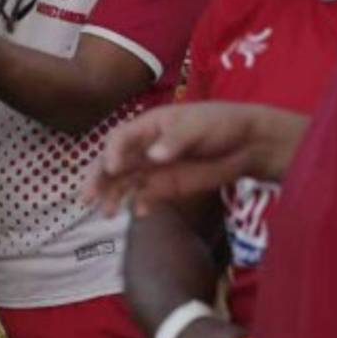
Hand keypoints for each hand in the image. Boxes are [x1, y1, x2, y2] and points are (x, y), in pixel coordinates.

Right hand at [81, 101, 307, 217]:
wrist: (248, 143)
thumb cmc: (221, 124)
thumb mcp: (198, 126)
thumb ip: (175, 141)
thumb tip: (154, 156)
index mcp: (150, 126)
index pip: (121, 138)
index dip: (113, 153)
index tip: (114, 169)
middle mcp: (146, 147)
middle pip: (115, 163)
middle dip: (99, 179)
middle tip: (88, 198)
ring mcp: (156, 167)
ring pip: (125, 182)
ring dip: (113, 196)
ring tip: (107, 213)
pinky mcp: (167, 186)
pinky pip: (145, 197)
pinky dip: (139, 205)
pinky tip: (140, 213)